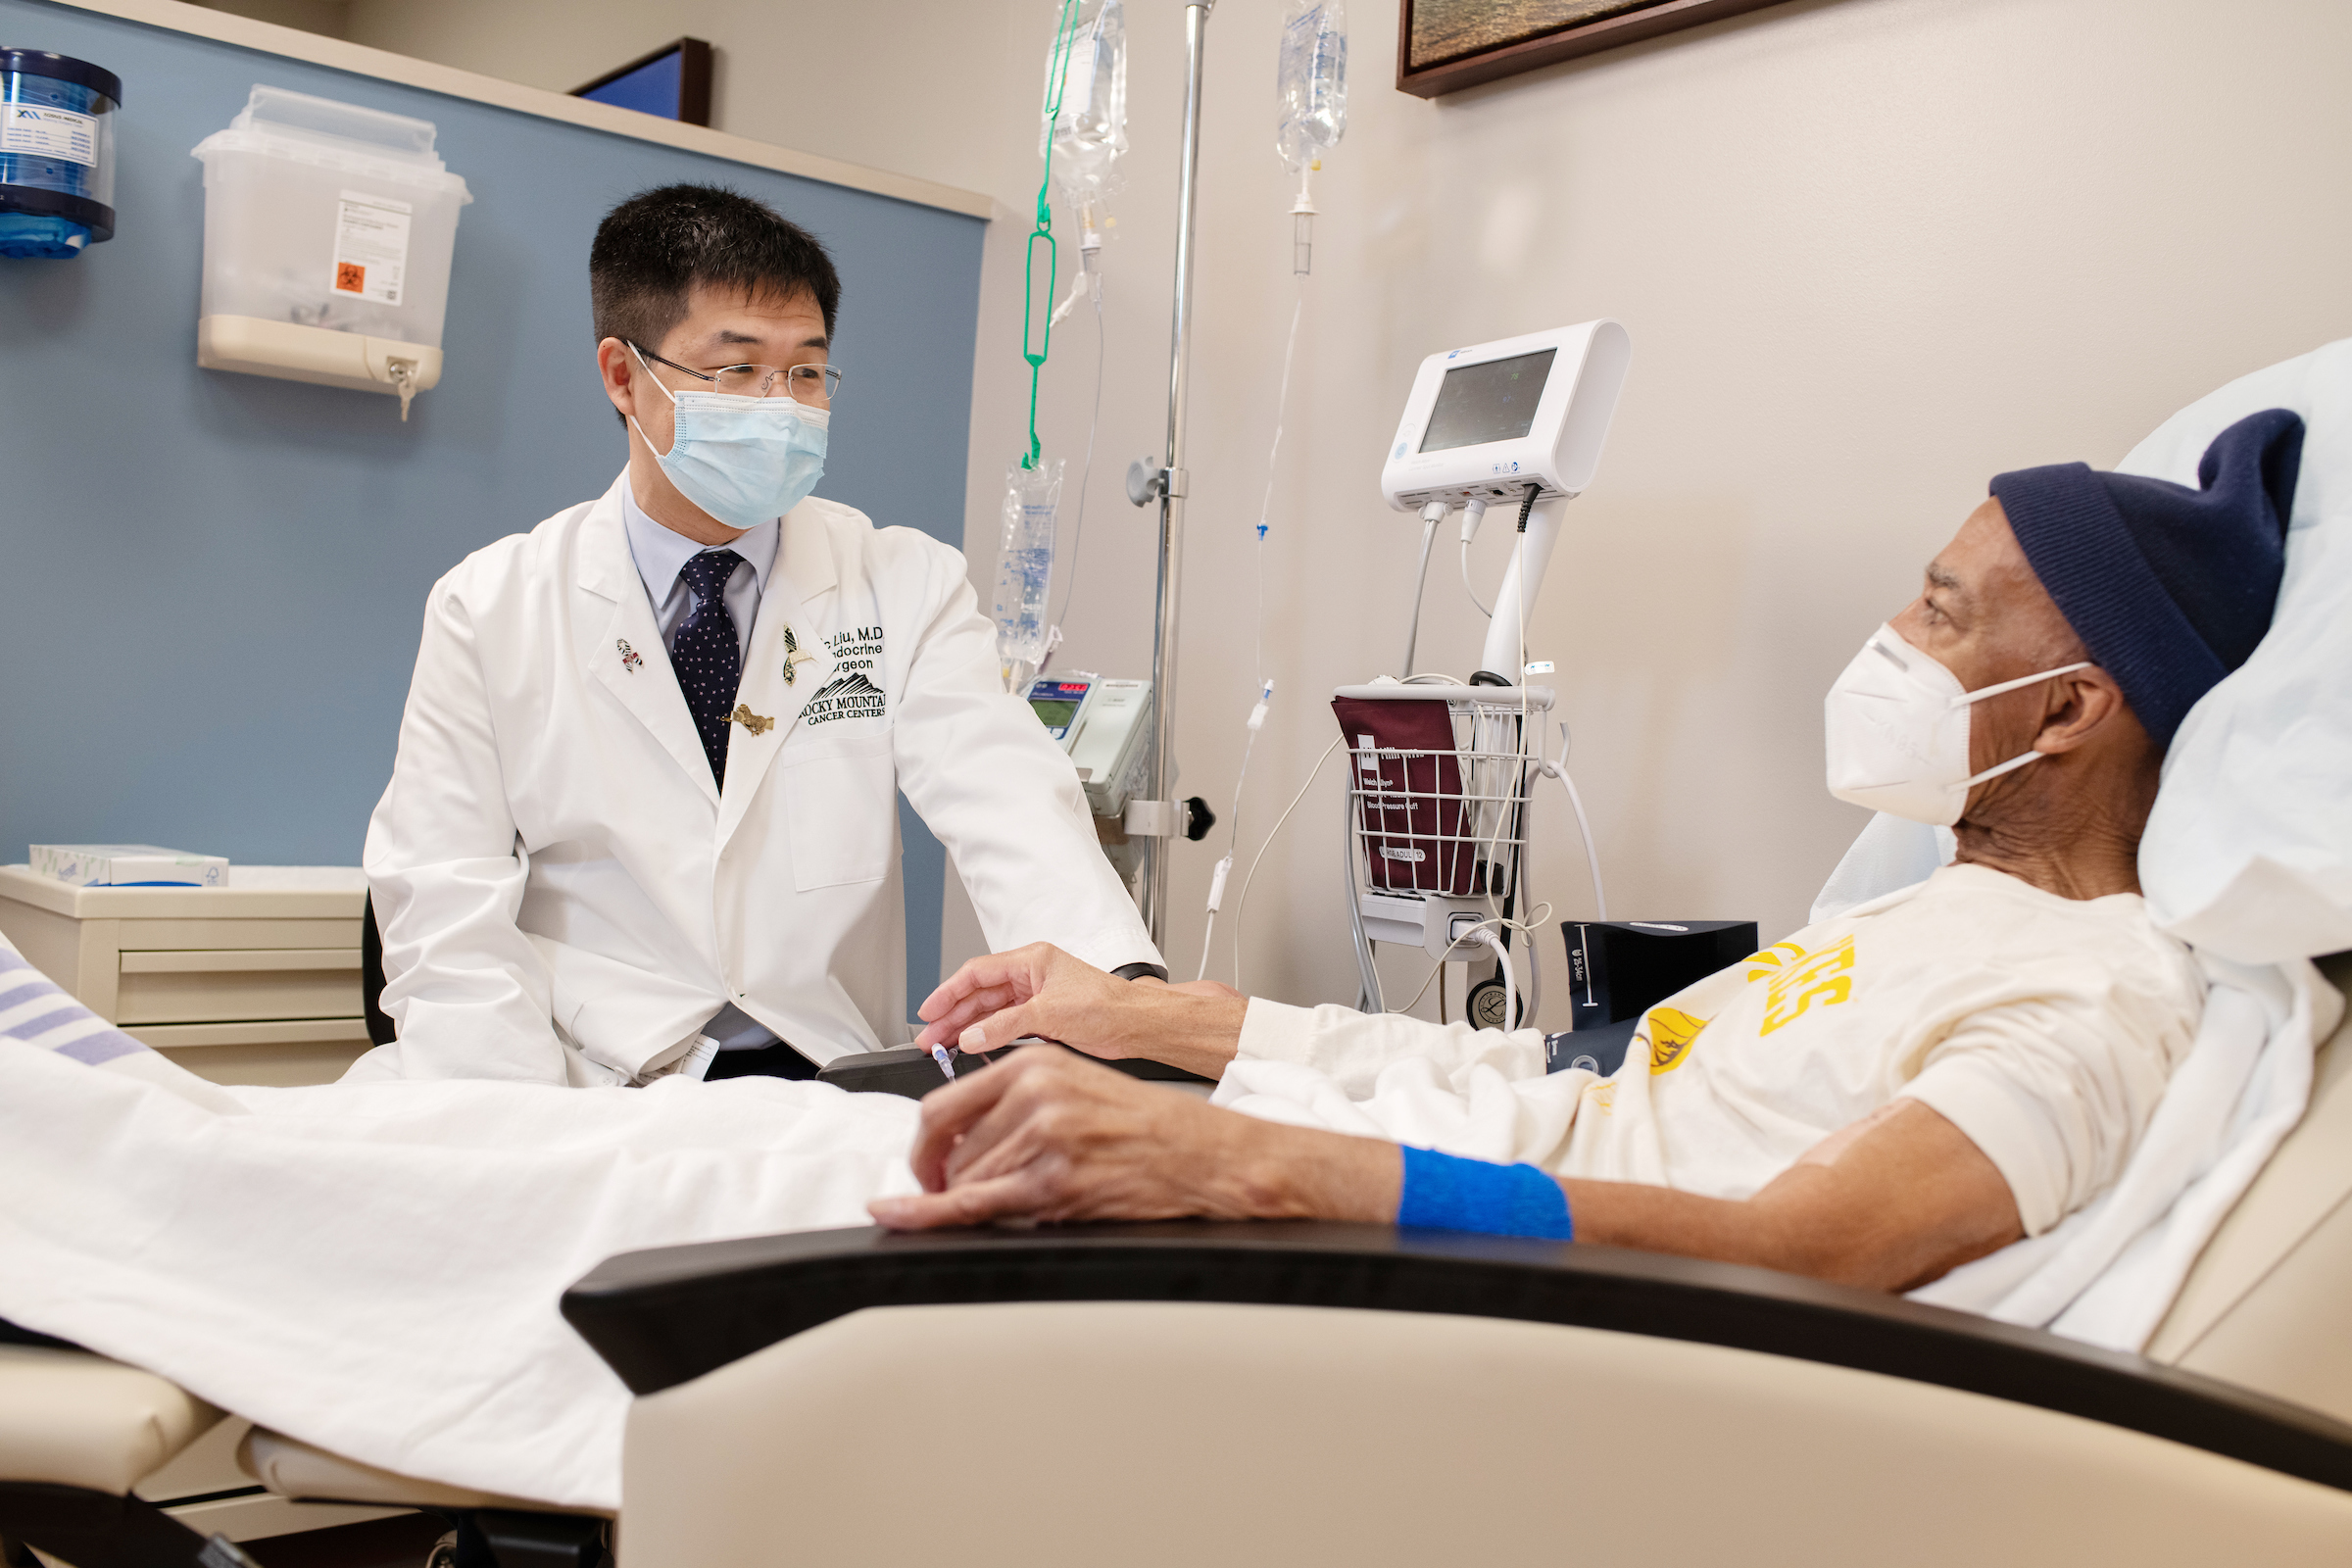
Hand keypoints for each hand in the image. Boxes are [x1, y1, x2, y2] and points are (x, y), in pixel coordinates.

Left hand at [867, 1046, 1400, 1230]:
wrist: (1205, 1154)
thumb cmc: (1149, 1126)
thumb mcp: (1077, 1086)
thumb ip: (1017, 1102)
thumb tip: (958, 1140)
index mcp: (1035, 1063)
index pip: (943, 1104)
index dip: (921, 1145)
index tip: (917, 1165)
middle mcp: (1033, 1093)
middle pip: (948, 1150)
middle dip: (946, 1181)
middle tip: (957, 1197)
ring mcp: (1042, 1137)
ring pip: (965, 1182)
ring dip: (974, 1202)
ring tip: (1023, 1201)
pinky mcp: (1054, 1181)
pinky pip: (972, 1205)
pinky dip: (926, 1215)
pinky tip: (898, 1215)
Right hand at [913, 943, 1246, 1076]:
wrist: (1139, 1025)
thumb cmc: (1108, 1005)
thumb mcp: (1051, 1013)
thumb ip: (1006, 1025)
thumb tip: (971, 1036)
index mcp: (1032, 960)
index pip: (977, 973)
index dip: (948, 992)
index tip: (928, 1012)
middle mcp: (1032, 976)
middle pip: (979, 995)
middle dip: (952, 1016)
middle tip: (929, 1039)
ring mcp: (1036, 998)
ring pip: (989, 1013)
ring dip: (966, 1029)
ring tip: (942, 1048)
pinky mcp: (1043, 1019)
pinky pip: (1004, 1026)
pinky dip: (986, 1038)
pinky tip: (972, 1049)